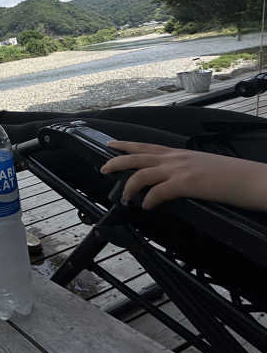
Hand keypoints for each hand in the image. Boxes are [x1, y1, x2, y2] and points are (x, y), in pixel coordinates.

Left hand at [100, 141, 266, 210]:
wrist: (256, 179)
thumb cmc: (234, 177)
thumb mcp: (204, 168)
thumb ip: (185, 172)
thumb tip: (174, 183)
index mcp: (181, 154)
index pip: (147, 146)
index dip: (127, 146)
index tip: (111, 145)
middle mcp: (177, 158)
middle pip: (137, 156)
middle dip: (116, 162)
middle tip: (102, 168)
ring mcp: (181, 169)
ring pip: (142, 172)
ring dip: (129, 186)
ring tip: (124, 198)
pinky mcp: (187, 183)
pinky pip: (158, 192)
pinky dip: (149, 200)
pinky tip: (146, 207)